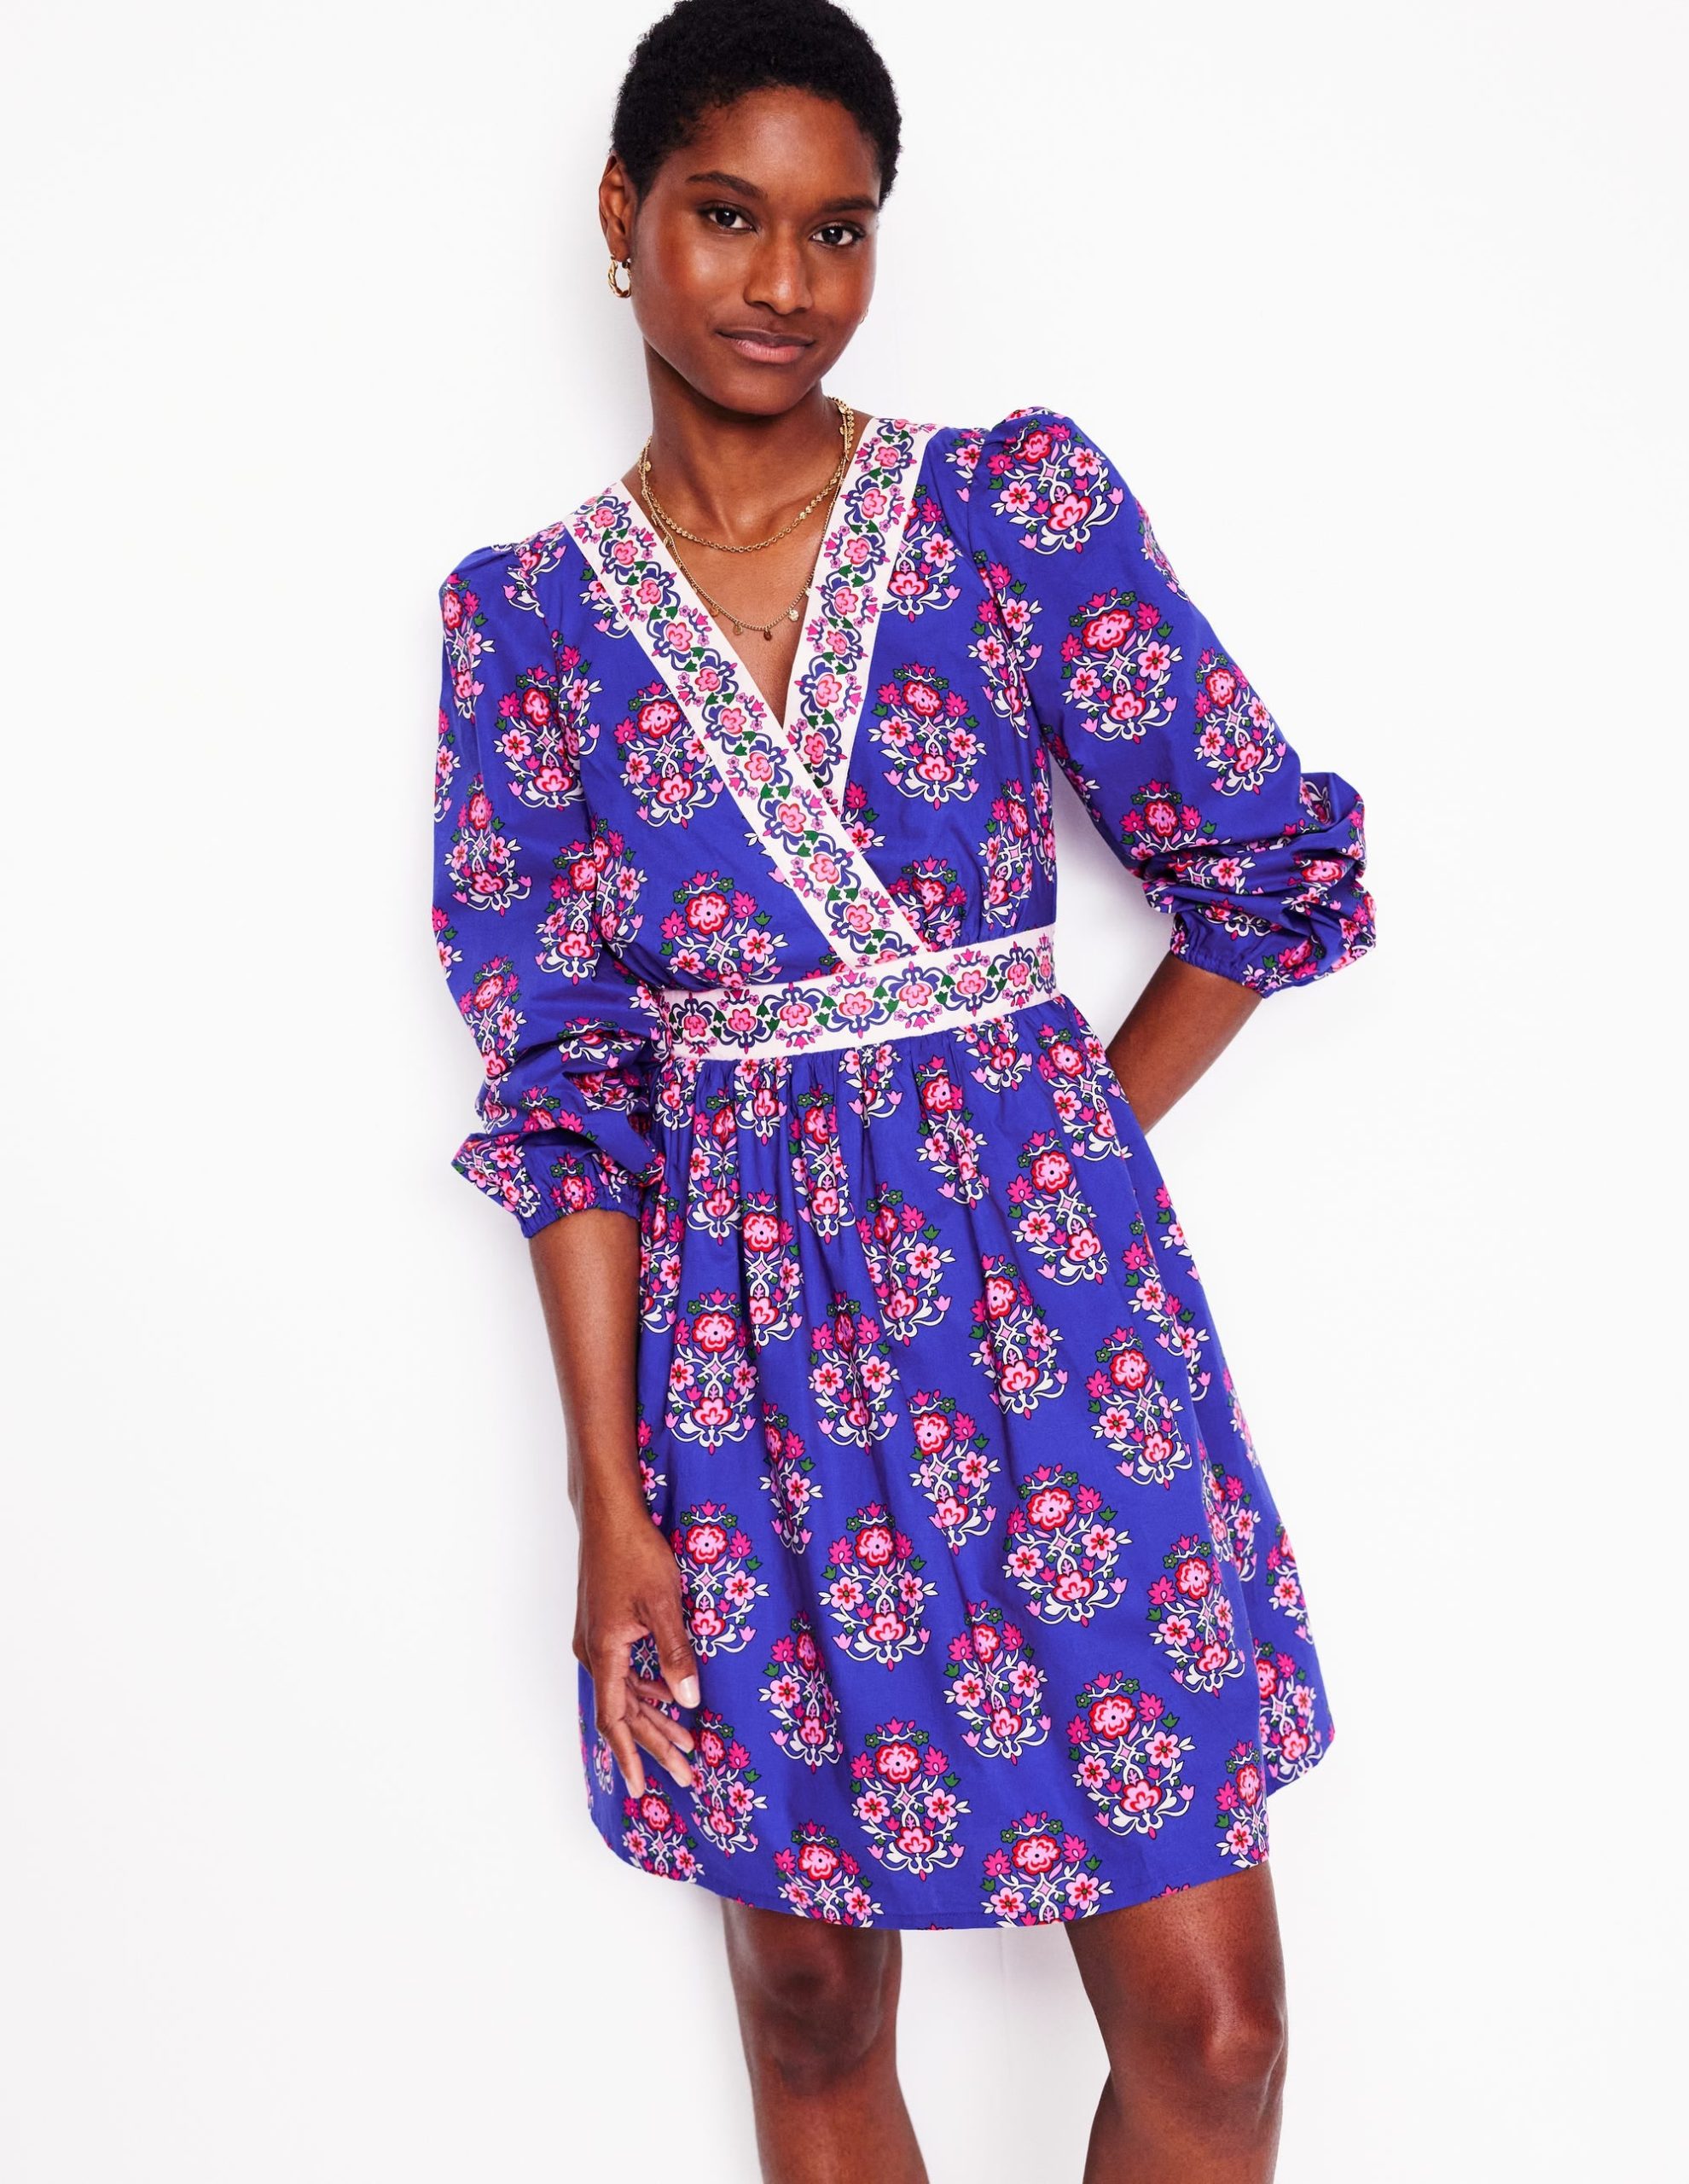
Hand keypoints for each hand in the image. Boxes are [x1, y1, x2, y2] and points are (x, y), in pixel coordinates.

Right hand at [573, 1500, 701, 1798]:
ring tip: (686, 1743)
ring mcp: (596, 1638)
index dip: (630, 1755)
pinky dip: (646, 1690)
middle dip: (654, 1745)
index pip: (615, 1719)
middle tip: (684, 1775)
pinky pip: (623, 1671)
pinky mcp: (604, 1625)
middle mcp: (594, 1652)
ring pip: (624, 1692)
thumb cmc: (635, 1553)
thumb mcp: (663, 1605)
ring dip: (654, 1717)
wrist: (610, 1514)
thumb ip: (675, 1655)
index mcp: (604, 1652)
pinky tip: (668, 1697)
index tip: (641, 1787)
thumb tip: (688, 1700)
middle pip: (622, 1712)